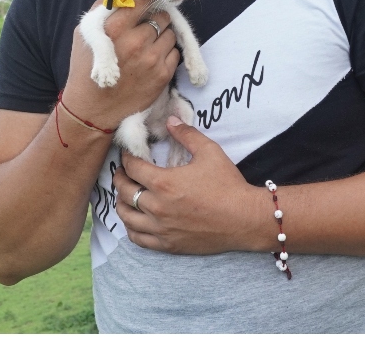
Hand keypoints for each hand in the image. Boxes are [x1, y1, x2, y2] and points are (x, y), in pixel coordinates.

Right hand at [61, 0, 179, 129]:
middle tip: (146, 29)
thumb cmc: (86, 68)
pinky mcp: (163, 74)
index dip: (146, 1)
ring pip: (171, 33)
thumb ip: (104, 10)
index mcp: (115, 29)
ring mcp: (152, 59)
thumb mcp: (85, 35)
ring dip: (162, 37)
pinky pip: (176, 52)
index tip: (145, 5)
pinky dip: (167, 53)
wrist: (93, 109)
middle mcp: (135, 42)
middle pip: (161, 16)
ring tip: (147, 46)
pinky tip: (152, 60)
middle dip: (155, 20)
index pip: (143, 1)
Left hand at [112, 116, 269, 253]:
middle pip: (124, 191)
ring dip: (121, 203)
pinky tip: (135, 220)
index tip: (128, 154)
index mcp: (164, 183)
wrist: (244, 218)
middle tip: (122, 172)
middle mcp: (156, 207)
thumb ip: (187, 135)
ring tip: (125, 195)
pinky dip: (131, 228)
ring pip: (126, 216)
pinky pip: (137, 238)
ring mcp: (160, 228)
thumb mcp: (210, 152)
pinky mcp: (167, 244)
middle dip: (120, 178)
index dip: (127, 158)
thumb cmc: (228, 185)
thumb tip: (170, 120)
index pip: (132, 168)